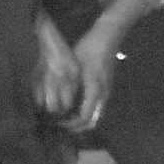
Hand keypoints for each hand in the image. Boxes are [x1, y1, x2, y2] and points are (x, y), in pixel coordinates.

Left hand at [33, 15, 102, 132]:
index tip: (57, 124)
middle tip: (60, 125)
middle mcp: (103, 94)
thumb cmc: (89, 48)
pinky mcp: (106, 87)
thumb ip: (68, 85)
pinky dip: (85, 111)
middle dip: (76, 127)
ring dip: (81, 120)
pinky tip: (73, 105)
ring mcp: (106, 91)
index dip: (70, 126)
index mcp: (94, 90)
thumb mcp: (74, 66)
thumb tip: (56, 102)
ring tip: (64, 117)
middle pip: (92, 122)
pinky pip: (96, 107)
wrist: (108, 36)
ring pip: (95, 115)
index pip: (84, 118)